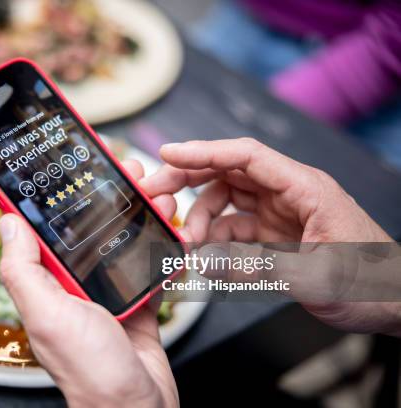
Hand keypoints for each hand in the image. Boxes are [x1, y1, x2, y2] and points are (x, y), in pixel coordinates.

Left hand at [0, 160, 178, 407]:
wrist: (137, 407)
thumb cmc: (90, 370)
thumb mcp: (48, 314)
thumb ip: (24, 269)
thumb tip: (7, 221)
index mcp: (48, 280)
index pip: (45, 225)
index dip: (53, 191)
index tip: (65, 160)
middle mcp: (75, 281)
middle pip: (90, 224)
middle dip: (109, 193)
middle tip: (128, 171)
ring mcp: (107, 289)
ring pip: (123, 237)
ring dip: (141, 213)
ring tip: (158, 196)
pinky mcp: (136, 298)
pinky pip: (148, 261)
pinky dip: (162, 243)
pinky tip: (173, 229)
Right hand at [140, 138, 399, 336]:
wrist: (394, 302)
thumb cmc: (369, 283)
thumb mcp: (314, 278)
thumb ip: (256, 267)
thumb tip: (205, 263)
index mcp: (303, 188)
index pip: (245, 156)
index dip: (203, 152)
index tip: (167, 154)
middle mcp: (288, 193)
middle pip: (228, 173)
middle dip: (188, 180)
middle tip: (155, 194)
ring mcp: (280, 213)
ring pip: (226, 201)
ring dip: (200, 219)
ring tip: (186, 245)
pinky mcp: (275, 234)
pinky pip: (235, 229)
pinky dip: (215, 241)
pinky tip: (206, 258)